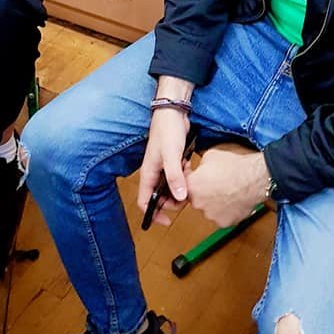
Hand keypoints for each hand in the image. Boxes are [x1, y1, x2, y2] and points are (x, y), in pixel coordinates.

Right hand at [137, 109, 189, 226]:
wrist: (173, 112)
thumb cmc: (167, 131)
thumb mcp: (171, 155)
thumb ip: (174, 177)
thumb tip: (179, 198)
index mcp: (148, 174)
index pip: (144, 202)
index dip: (153, 214)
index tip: (168, 221)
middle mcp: (153, 173)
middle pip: (159, 198)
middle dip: (173, 201)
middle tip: (186, 196)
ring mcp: (163, 168)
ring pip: (170, 188)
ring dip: (181, 187)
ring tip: (189, 177)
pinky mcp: (172, 162)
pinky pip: (178, 177)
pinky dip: (185, 176)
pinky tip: (190, 167)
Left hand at [186, 144, 269, 227]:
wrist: (253, 178)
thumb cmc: (234, 167)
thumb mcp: (209, 156)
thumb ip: (198, 167)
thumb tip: (199, 170)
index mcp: (191, 186)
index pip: (183, 184)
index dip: (191, 178)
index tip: (197, 175)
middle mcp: (198, 203)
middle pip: (196, 198)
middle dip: (202, 191)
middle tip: (215, 183)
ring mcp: (211, 215)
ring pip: (208, 209)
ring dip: (213, 202)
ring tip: (226, 190)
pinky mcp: (224, 223)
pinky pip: (221, 216)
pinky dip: (225, 210)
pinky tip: (231, 199)